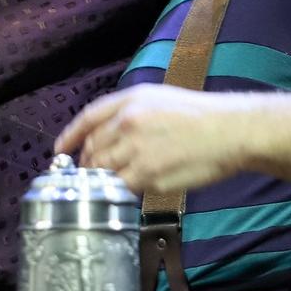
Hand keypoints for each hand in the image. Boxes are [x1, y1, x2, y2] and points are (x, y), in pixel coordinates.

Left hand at [54, 85, 252, 195]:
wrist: (231, 131)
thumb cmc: (201, 116)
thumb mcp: (159, 98)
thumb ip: (130, 113)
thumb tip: (108, 135)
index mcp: (130, 100)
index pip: (88, 118)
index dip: (69, 136)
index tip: (59, 150)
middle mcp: (128, 121)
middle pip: (92, 148)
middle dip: (88, 163)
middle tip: (91, 174)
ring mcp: (136, 149)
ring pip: (102, 170)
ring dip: (100, 180)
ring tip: (107, 185)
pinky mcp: (148, 174)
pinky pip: (122, 186)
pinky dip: (120, 191)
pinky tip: (127, 191)